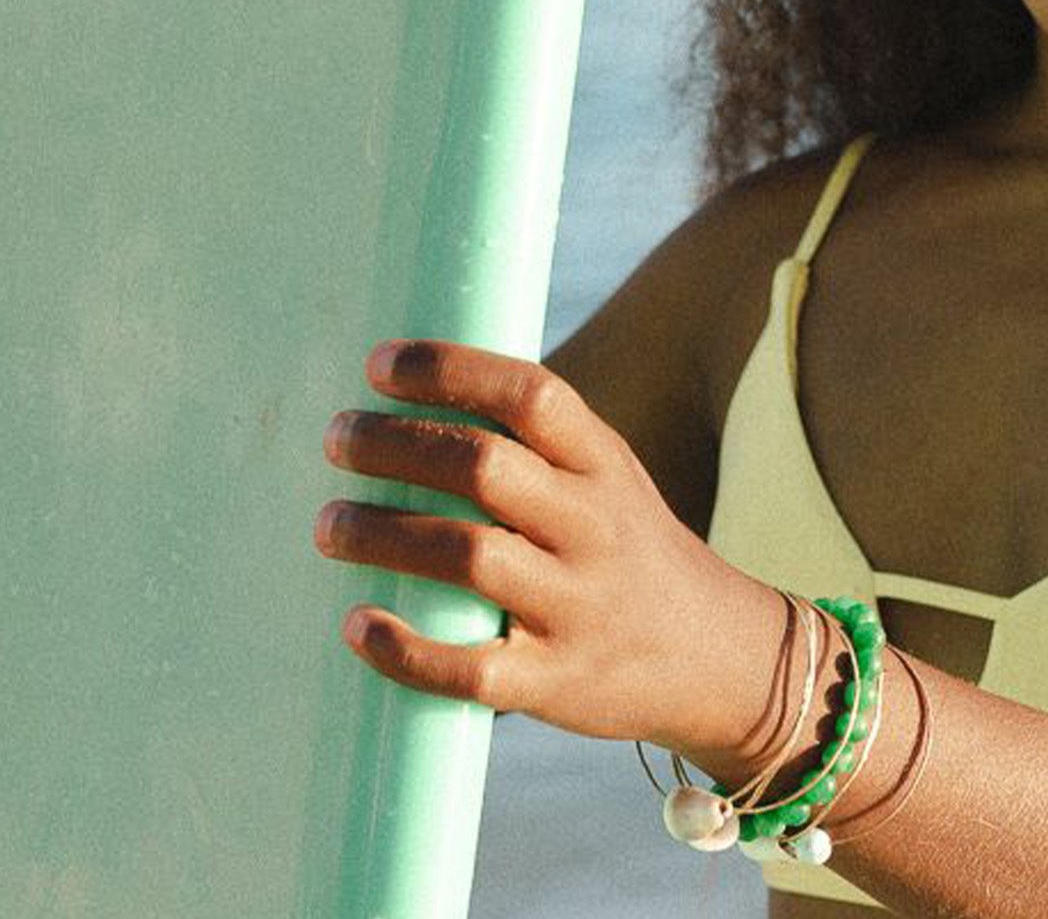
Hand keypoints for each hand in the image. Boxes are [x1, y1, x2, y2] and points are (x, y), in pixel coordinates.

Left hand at [315, 338, 779, 758]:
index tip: (379, 366)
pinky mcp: (557, 681)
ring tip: (329, 525)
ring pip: (467, 557)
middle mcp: (595, 527)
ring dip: (381, 534)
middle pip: (484, 468)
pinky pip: (469, 668)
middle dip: (395, 446)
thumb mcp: (610, 483)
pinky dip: (404, 647)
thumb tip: (416, 405)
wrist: (718, 656)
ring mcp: (578, 606)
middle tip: (339, 439)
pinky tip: (359, 625)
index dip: (449, 371)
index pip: (531, 395)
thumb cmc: (631, 554)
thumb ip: (537, 449)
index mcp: (605, 465)